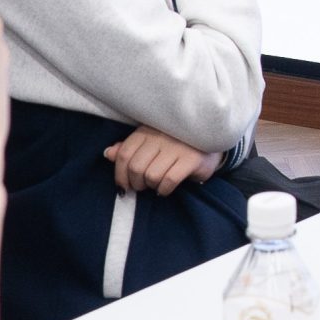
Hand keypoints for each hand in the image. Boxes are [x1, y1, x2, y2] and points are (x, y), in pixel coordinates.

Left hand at [104, 126, 223, 195]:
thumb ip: (130, 148)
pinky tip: (166, 188)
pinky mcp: (191, 159)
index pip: (125, 154)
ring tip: (157, 184)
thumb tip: (108, 154)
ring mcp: (177, 147)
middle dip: (136, 183)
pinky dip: (164, 189)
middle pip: (136, 167)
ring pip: (152, 175)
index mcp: (147, 130)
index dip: (120, 174)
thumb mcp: (151, 142)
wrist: (211, 138)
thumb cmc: (175, 142)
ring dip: (152, 186)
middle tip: (142, 186)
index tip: (124, 185)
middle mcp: (161, 136)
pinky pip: (169, 180)